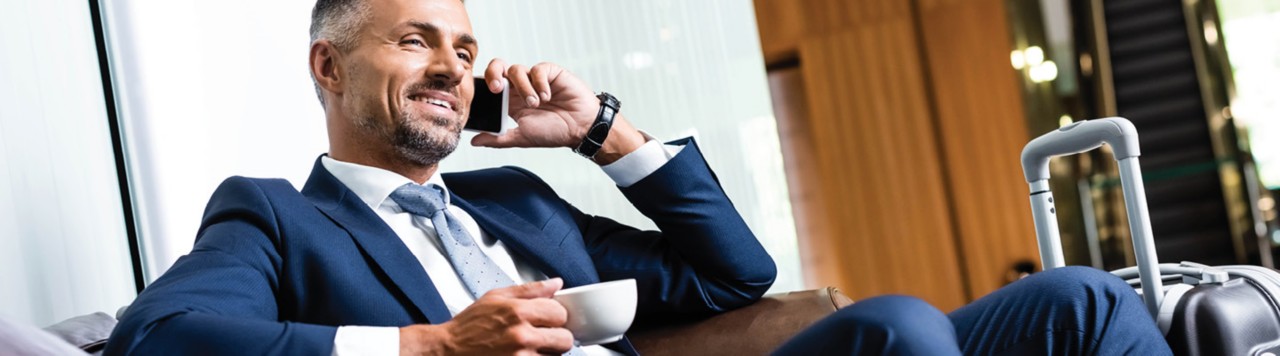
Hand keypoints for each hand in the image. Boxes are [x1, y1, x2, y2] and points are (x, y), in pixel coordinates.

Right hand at [399, 278, 572, 355]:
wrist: (447, 351)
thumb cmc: (469, 326)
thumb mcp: (496, 297)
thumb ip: (530, 290)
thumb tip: (556, 284)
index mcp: (517, 312)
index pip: (560, 313)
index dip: (556, 315)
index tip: (549, 317)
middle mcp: (521, 336)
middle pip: (565, 338)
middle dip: (557, 336)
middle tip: (544, 335)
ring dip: (546, 351)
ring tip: (528, 346)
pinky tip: (523, 354)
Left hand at [471, 59, 644, 163]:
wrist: (582, 128)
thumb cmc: (555, 132)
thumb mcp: (522, 137)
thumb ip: (498, 139)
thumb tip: (473, 142)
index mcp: (510, 101)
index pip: (490, 85)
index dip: (484, 86)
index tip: (483, 96)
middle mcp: (520, 87)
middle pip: (498, 67)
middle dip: (493, 74)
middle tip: (497, 89)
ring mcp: (535, 78)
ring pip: (517, 70)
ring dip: (524, 88)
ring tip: (536, 104)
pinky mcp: (551, 72)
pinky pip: (538, 69)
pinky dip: (540, 83)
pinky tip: (548, 96)